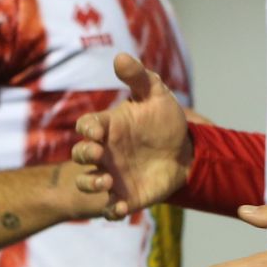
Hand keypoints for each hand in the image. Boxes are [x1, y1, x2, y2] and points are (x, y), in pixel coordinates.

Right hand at [71, 53, 191, 219]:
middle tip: (99, 155)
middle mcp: (105, 152)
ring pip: (87, 182)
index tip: (97, 130)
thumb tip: (121, 56)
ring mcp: (112, 175)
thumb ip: (139, 78)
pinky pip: (111, 207)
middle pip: (81, 155)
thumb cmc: (164, 121)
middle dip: (85, 155)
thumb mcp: (156, 95)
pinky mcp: (125, 196)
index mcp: (108, 127)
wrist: (185, 151)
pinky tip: (121, 208)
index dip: (88, 129)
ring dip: (90, 184)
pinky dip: (112, 210)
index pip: (87, 126)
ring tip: (105, 183)